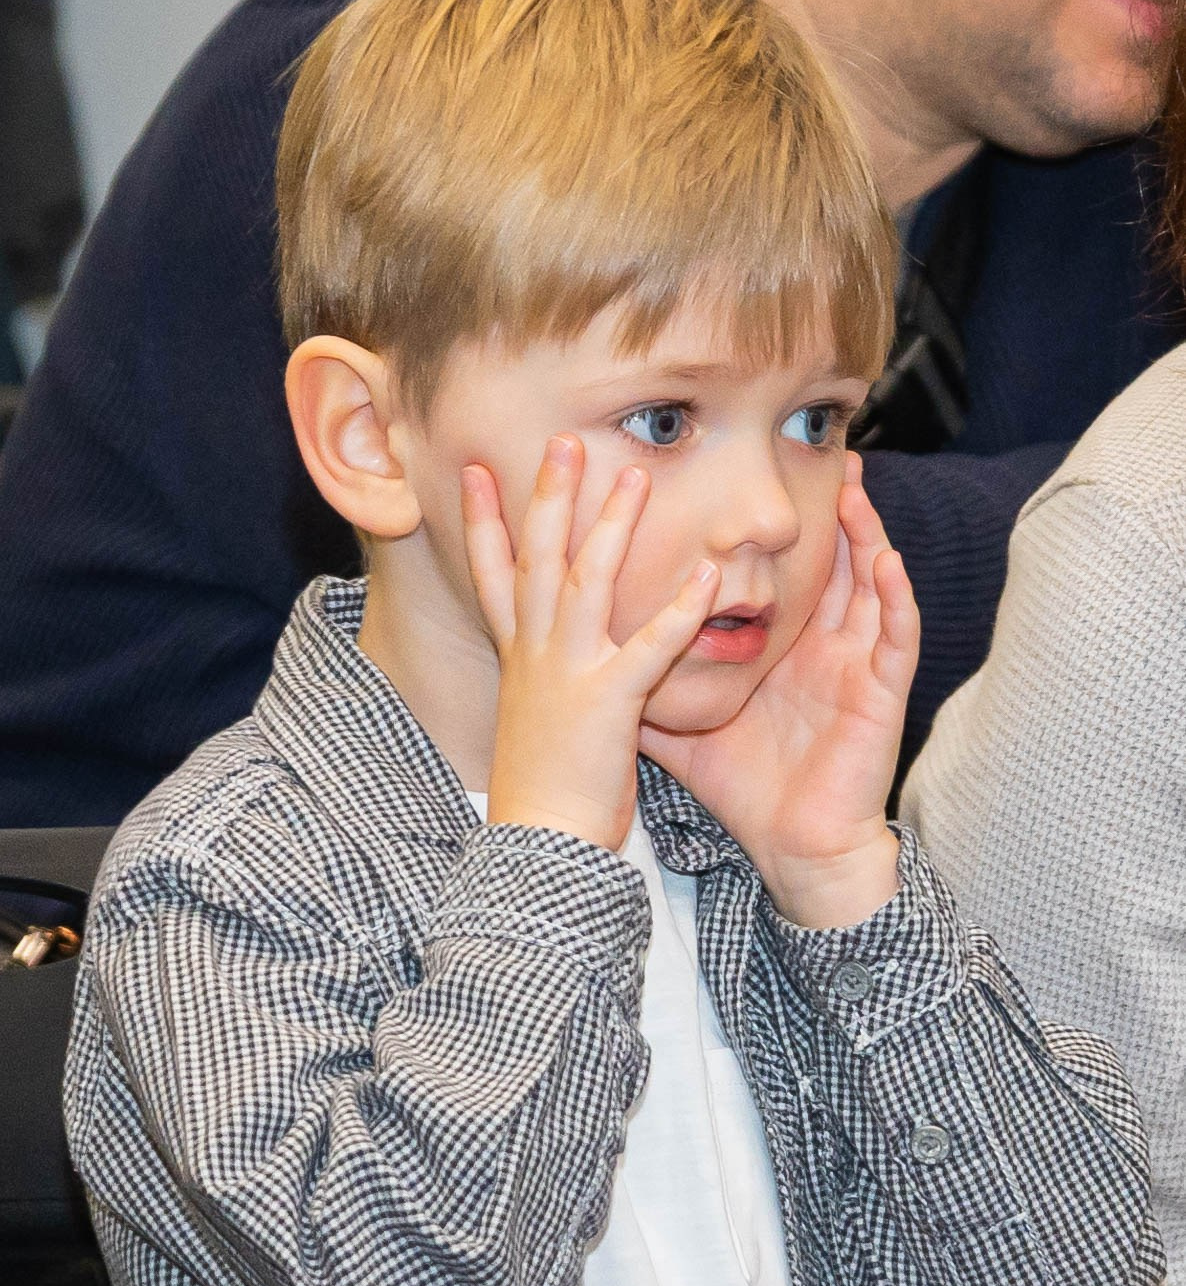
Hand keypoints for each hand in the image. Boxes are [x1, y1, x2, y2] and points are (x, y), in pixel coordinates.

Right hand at [462, 435, 719, 850]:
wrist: (540, 845)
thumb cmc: (544, 794)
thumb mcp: (535, 724)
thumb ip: (545, 684)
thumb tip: (550, 670)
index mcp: (518, 661)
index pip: (491, 577)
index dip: (483, 522)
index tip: (476, 472)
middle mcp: (535, 656)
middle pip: (535, 559)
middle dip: (546, 496)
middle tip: (561, 440)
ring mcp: (567, 674)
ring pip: (585, 583)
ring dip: (610, 525)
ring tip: (635, 475)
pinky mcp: (608, 703)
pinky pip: (650, 646)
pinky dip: (680, 610)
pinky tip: (708, 579)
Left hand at [640, 455, 918, 926]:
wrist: (792, 848)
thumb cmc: (749, 788)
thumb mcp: (689, 726)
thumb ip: (650, 685)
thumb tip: (591, 657)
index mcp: (782, 650)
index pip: (781, 575)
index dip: (776, 529)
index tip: (759, 480)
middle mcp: (821, 648)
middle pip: (831, 564)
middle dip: (831, 511)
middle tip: (823, 452)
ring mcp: (856, 667)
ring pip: (868, 585)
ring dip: (866, 534)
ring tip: (856, 487)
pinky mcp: (881, 694)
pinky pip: (897, 636)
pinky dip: (896, 597)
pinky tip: (889, 561)